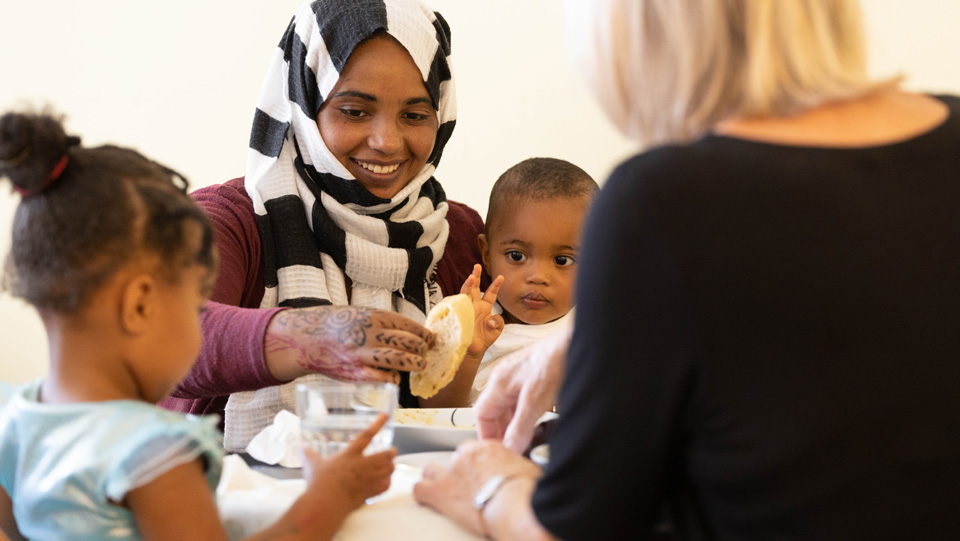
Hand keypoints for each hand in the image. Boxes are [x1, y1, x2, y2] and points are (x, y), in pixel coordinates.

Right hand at [264, 306, 431, 382]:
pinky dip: (394, 378)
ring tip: (419, 364)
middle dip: (422, 348)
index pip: (409, 325)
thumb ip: (383, 322)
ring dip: (415, 363)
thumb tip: (412, 332)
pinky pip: (383, 378)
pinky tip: (395, 375)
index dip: (424, 334)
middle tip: (425, 352)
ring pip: (400, 360)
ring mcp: (361, 354)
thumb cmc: (336, 325)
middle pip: (408, 342)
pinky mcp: (354, 373)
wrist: (305, 337)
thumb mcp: (361, 313)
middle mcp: (368, 334)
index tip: (431, 338)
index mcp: (372, 316)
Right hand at [300, 413, 397, 510]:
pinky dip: (387, 483)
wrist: (326, 504)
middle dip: (391, 452)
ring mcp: (369, 479)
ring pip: (389, 470)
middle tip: (392, 451)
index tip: (385, 416)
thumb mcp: (312, 465)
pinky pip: (385, 487)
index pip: (367, 435)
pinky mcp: (370, 493)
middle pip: (386, 454)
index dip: (377, 424)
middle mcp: (364, 465)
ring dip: (391, 466)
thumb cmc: (319, 483)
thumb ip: (308, 454)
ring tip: (390, 465)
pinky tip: (386, 482)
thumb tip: (301, 445)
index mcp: (351, 454)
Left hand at [413, 440, 540, 536]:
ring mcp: (451, 472)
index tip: (480, 475)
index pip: (474, 451)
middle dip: (459, 473)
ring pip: (432, 470)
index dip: (476, 465)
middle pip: (455, 460)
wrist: (515, 506)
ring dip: (436, 480)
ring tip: (443, 492)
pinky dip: (422, 496)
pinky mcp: (440, 491)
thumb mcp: (528, 470)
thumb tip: (521, 473)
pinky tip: (427, 501)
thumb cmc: (526, 492)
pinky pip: (420, 489)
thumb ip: (516, 467)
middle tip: (467, 488)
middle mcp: (467, 456)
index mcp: (489, 448)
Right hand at [461, 264, 504, 357]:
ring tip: (471, 277)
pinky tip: (462, 295)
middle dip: (476, 277)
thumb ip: (499, 322)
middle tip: (477, 266)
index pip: (491, 293)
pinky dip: (460, 301)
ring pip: (465, 294)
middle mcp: (475, 306)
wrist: (473, 351)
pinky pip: (458, 306)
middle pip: (475, 288)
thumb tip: (491, 320)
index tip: (501, 277)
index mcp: (485, 307)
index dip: (495, 285)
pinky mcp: (459, 316)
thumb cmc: (485, 339)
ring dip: (468, 285)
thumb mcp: (497, 330)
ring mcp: (466, 309)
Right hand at [475, 321, 570, 452]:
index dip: (487, 435)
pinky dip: (526, 413)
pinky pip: (522, 399)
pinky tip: (539, 421)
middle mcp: (505, 378)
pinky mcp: (533, 375)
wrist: (576, 343)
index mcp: (498, 383)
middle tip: (513, 448)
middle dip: (502, 431)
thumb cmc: (555, 363)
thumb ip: (519, 428)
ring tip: (527, 439)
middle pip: (494, 411)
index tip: (498, 451)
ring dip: (515, 423)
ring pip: (509, 406)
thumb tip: (510, 448)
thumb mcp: (535, 403)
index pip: (480, 414)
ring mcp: (519, 375)